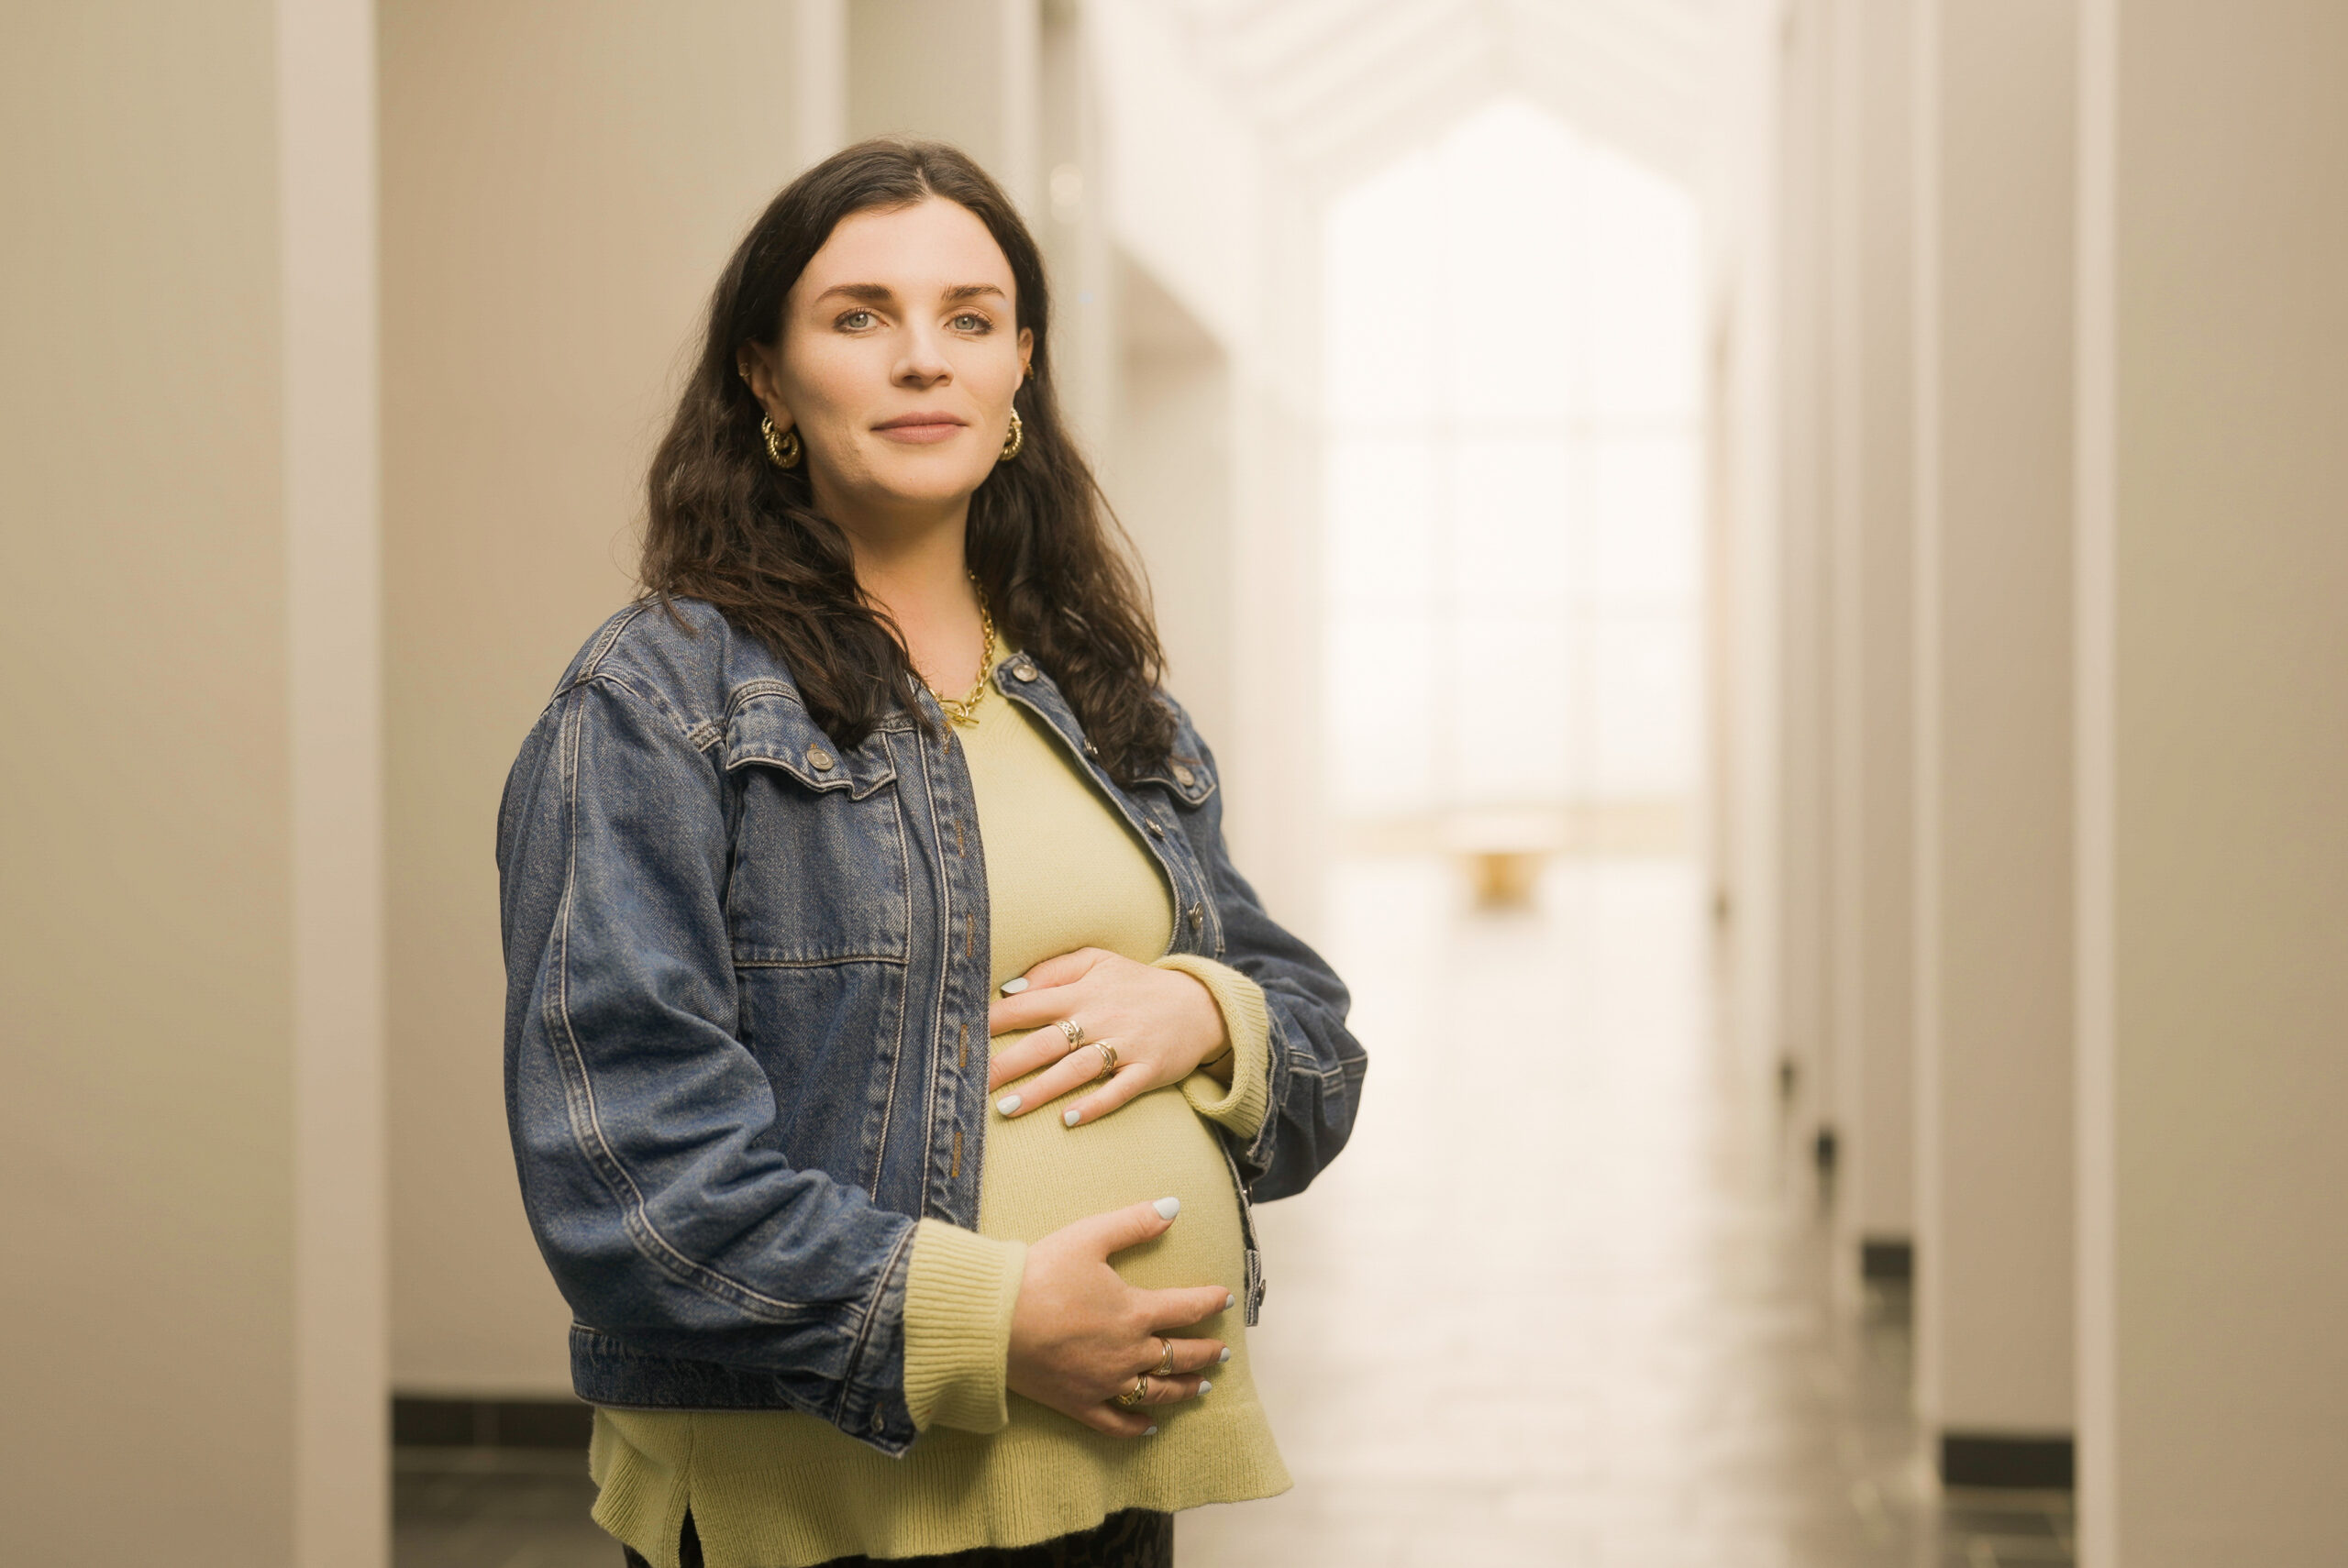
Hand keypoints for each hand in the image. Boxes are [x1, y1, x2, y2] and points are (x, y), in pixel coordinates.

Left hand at [987, 947, 1229, 1126]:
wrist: (1201, 1005)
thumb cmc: (1138, 985)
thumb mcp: (1099, 961)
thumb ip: (1054, 970)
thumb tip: (1009, 989)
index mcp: (1084, 991)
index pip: (1031, 1004)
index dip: (996, 1019)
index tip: (964, 1035)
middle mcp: (1101, 1017)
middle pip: (1047, 1042)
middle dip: (1009, 1064)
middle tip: (974, 1083)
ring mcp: (1125, 1045)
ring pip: (1077, 1069)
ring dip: (1042, 1090)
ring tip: (1008, 1108)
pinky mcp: (1147, 1070)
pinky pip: (1118, 1090)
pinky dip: (1094, 1105)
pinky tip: (1069, 1119)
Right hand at [1006, 1197, 1232, 1435]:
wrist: (994, 1320)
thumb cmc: (1041, 1274)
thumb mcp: (1089, 1236)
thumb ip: (1134, 1223)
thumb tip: (1173, 1206)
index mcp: (1135, 1312)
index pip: (1186, 1308)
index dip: (1210, 1302)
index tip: (1225, 1299)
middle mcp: (1129, 1353)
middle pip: (1179, 1355)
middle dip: (1205, 1352)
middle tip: (1222, 1350)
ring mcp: (1105, 1383)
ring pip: (1157, 1392)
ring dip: (1184, 1389)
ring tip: (1201, 1387)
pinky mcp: (1079, 1403)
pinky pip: (1116, 1423)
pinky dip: (1137, 1427)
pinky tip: (1150, 1427)